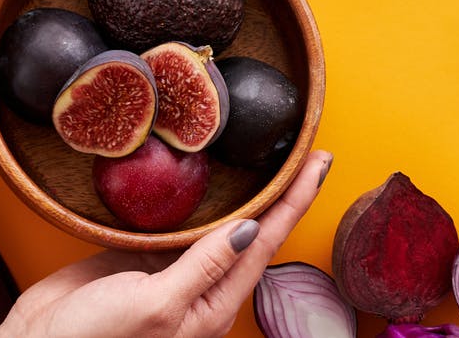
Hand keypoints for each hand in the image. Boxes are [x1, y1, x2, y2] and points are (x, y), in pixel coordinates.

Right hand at [0, 150, 332, 337]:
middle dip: (282, 193)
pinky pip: (178, 224)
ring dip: (245, 193)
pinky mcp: (140, 259)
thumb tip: (253, 229)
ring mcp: (172, 272)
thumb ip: (204, 266)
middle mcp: (201, 287)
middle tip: (306, 153)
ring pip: (219, 225)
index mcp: (213, 304)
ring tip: (269, 159)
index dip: (296, 200)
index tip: (319, 163)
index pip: (267, 242)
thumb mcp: (157, 305)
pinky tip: (204, 177)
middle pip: (254, 231)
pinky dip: (195, 198)